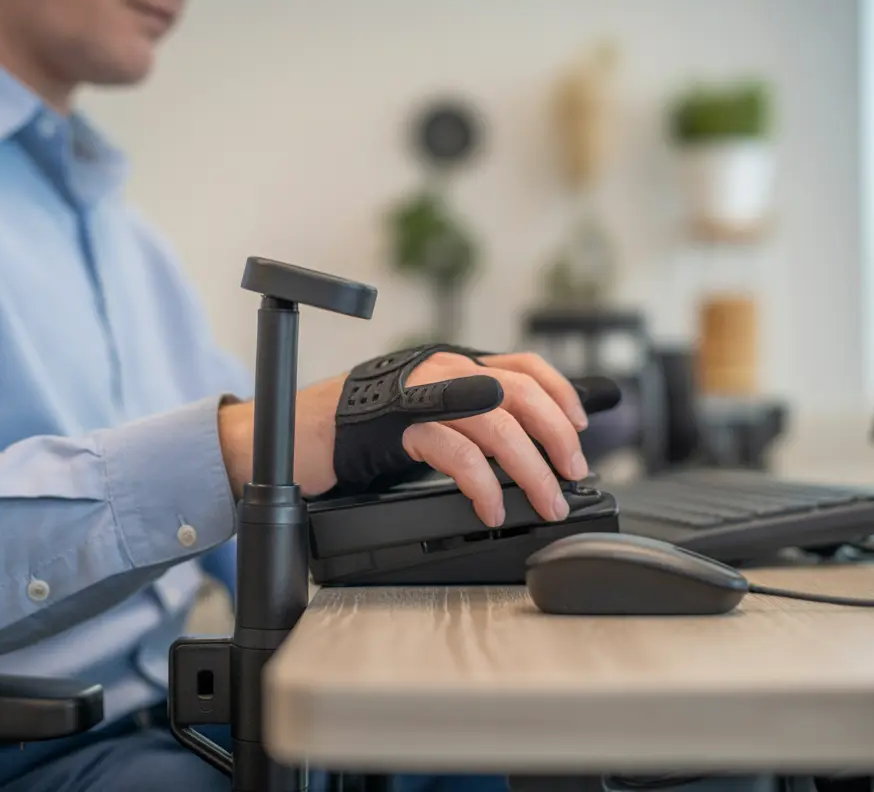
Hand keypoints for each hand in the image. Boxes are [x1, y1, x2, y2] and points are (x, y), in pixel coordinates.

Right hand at [218, 351, 590, 527]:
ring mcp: (416, 392)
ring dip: (530, 467)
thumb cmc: (355, 435)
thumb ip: (466, 424)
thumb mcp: (422, 422)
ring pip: (495, 419)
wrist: (292, 439)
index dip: (560, 392)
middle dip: (556, 435)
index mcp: (449, 365)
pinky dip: (481, 483)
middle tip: (571, 475)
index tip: (581, 426)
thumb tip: (523, 450)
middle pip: (519, 392)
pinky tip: (491, 508)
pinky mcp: (393, 422)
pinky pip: (454, 449)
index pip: (521, 364)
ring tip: (545, 501)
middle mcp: (438, 369)